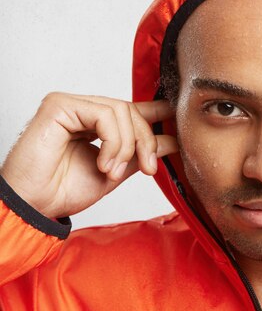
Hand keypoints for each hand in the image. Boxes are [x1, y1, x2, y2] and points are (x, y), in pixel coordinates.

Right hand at [0, 93, 177, 219]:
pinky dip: (112, 141)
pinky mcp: (59, 105)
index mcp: (96, 124)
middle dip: (147, 140)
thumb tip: (172, 141)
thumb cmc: (65, 190)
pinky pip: (104, 114)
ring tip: (113, 171)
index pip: (132, 110)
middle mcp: (84, 110)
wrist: (36, 206)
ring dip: (127, 146)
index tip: (177, 117)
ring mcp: (71, 105)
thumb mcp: (117, 171)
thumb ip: (141, 153)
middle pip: (132, 110)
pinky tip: (103, 163)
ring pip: (122, 110)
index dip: (157, 112)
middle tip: (149, 168)